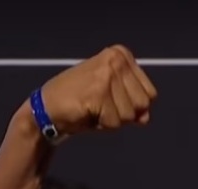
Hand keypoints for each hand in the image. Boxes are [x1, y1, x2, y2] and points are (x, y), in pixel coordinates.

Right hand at [35, 45, 157, 134]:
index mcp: (121, 55)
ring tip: (92, 108)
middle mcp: (115, 60)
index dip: (132, 105)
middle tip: (100, 105)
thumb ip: (133, 103)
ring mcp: (106, 75)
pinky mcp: (97, 93)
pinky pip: (114, 123)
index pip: (151, 94)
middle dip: (124, 113)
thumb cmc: (81, 101)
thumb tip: (146, 117)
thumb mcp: (113, 97)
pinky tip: (86, 112)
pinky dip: (101, 125)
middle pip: (143, 104)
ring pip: (130, 115)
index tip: (109, 98)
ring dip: (112, 119)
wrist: (46, 108)